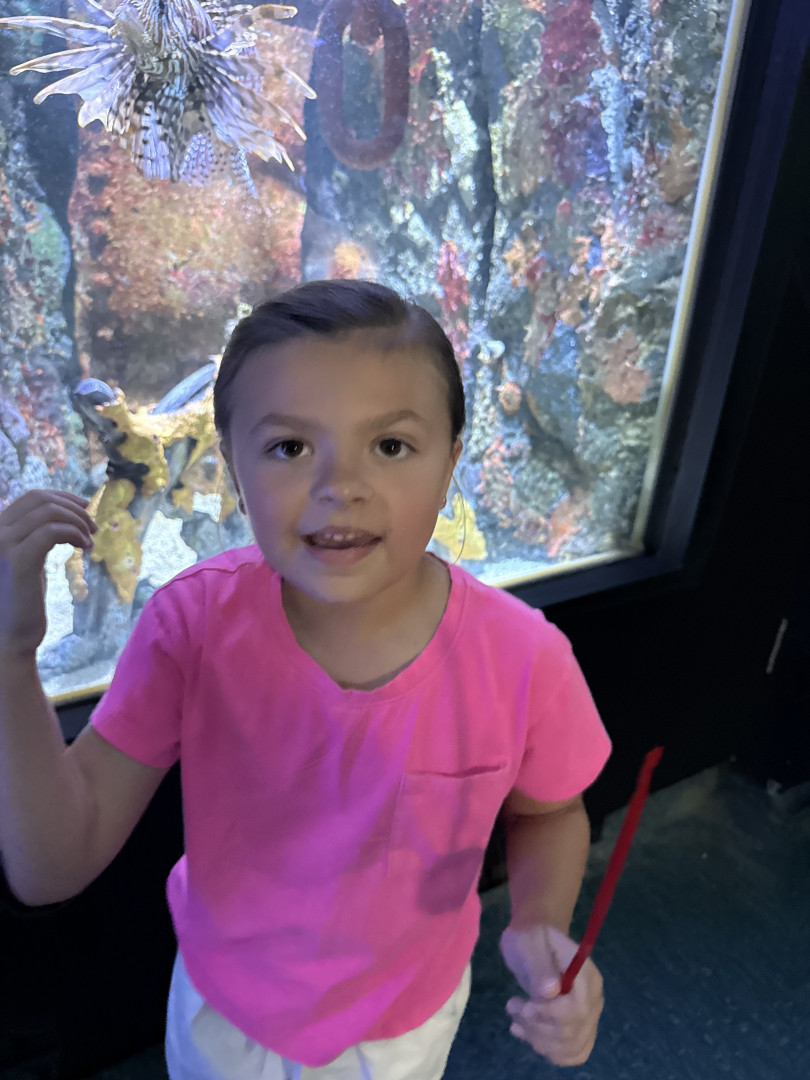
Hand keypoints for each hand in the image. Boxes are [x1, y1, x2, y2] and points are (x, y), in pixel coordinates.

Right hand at [0, 490, 96, 658]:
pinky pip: (52, 532)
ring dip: (77, 521)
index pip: (32, 497)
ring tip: (90, 540)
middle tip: (93, 525)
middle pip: (39, 499)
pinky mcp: (18, 561)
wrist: (9, 636)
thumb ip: (36, 536)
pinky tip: (85, 547)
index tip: (85, 506)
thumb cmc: (21, 600)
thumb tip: (63, 517)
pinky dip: (74, 533)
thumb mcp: (28, 559)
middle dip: (73, 507)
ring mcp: (3, 545)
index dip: (63, 497)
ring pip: (48, 512)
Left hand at [500, 922, 602, 1066]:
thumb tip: (550, 991)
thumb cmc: (531, 937)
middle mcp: (593, 1000)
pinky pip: (569, 1054)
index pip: (578, 1009)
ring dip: (536, 1039)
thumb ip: (539, 966)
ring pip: (568, 1048)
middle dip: (536, 1026)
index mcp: (588, 976)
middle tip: (513, 1005)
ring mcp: (588, 1017)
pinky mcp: (578, 1030)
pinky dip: (545, 1049)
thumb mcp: (529, 942)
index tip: (526, 1006)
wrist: (534, 941)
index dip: (551, 1015)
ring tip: (515, 1015)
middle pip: (572, 1033)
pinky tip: (524, 1031)